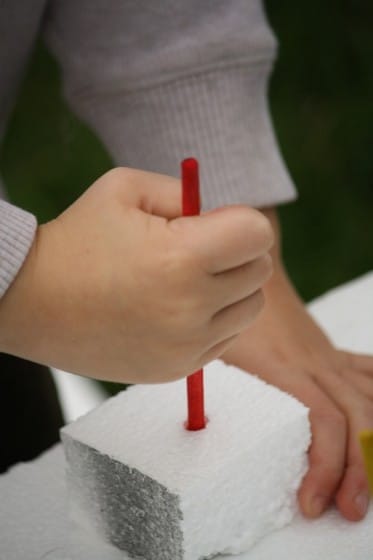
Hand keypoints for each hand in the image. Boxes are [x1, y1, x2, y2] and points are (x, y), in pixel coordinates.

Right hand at [0, 167, 272, 383]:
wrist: (33, 301)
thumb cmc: (78, 239)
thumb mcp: (126, 189)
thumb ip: (186, 193)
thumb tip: (225, 214)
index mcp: (181, 258)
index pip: (257, 234)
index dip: (238, 221)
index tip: (211, 224)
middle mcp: (191, 308)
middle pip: (259, 271)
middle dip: (236, 253)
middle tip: (196, 250)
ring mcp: (186, 346)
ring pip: (250, 308)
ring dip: (231, 289)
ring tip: (188, 280)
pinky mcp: (178, 370)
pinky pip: (226, 338)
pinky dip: (214, 320)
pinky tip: (178, 309)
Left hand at [222, 208, 372, 521]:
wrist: (251, 268)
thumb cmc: (226, 308)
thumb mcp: (214, 348)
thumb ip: (208, 385)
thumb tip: (197, 426)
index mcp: (286, 369)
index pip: (325, 421)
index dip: (327, 464)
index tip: (312, 501)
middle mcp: (316, 364)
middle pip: (357, 419)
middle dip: (359, 469)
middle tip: (348, 508)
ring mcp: (327, 357)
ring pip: (369, 401)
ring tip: (365, 484)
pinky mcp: (328, 353)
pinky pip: (366, 376)